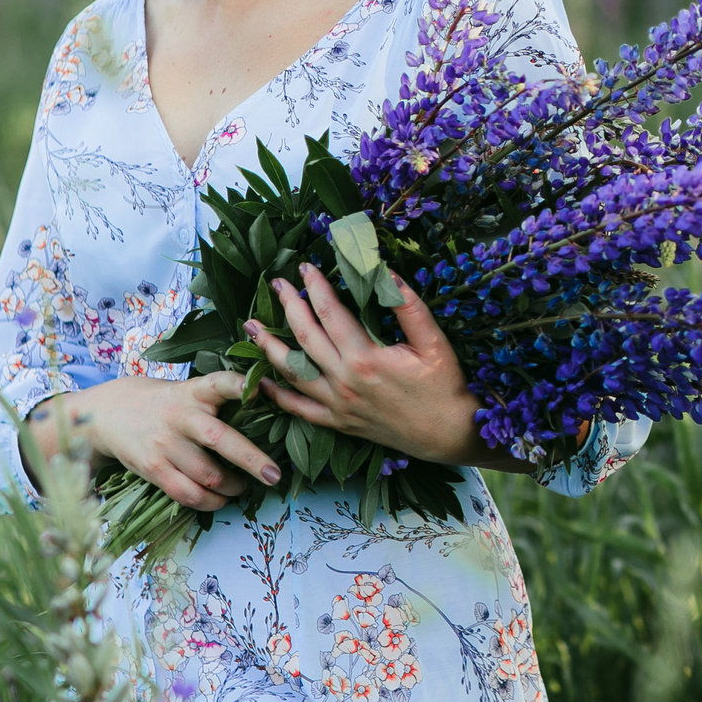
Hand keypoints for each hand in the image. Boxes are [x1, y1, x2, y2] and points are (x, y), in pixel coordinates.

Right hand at [22, 371, 280, 509]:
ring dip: (233, 487)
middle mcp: (180, 416)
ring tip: (243, 488)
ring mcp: (165, 443)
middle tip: (274, 476)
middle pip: (220, 440)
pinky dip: (209, 502)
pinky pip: (186, 493)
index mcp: (193, 391)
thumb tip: (267, 411)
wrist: (107, 413)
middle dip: (252, 460)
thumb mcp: (186, 390)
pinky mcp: (153, 468)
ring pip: (208, 475)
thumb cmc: (164, 403)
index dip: (240, 385)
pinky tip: (220, 499)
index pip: (220, 383)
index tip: (263, 389)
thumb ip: (217, 399)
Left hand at [245, 262, 528, 471]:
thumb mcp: (434, 342)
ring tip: (253, 327)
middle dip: (288, 307)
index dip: (316, 287)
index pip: (330, 313)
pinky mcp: (339, 423)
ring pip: (292, 373)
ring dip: (270, 348)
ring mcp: (338, 405)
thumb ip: (409, 307)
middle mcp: (344, 382)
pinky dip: (277, 396)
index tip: (306, 267)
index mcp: (365, 358)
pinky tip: (263, 381)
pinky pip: (299, 410)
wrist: (448, 434)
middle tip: (277, 285)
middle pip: (305, 337)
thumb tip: (385, 273)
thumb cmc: (444, 386)